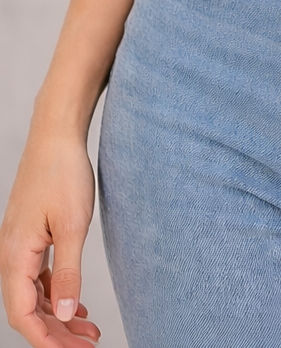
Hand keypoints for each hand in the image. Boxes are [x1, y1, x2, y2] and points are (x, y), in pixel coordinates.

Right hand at [0, 132, 100, 344]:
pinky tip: (74, 302)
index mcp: (15, 255)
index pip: (22, 314)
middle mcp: (11, 254)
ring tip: (89, 330)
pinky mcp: (31, 236)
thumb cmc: (62, 173)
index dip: (45, 340)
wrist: (56, 135)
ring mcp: (19, 245)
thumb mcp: (73, 225)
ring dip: (58, 315)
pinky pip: (37, 276)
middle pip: (28, 309)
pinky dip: (55, 293)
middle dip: (56, 333)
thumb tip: (62, 314)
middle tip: (89, 344)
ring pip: (33, 294)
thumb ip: (68, 271)